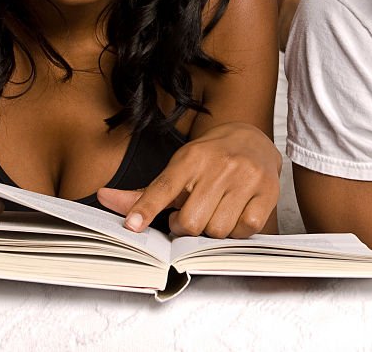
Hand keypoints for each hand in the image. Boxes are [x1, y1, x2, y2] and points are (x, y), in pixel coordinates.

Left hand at [98, 122, 280, 238]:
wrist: (252, 139)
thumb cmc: (210, 158)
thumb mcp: (178, 168)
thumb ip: (146, 192)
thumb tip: (105, 198)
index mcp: (191, 159)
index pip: (164, 187)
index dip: (147, 208)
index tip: (132, 226)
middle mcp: (219, 166)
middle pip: (192, 221)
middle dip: (187, 227)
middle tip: (190, 216)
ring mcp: (245, 179)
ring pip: (218, 230)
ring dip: (212, 230)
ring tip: (215, 212)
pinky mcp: (267, 193)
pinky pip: (244, 230)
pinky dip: (236, 231)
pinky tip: (234, 215)